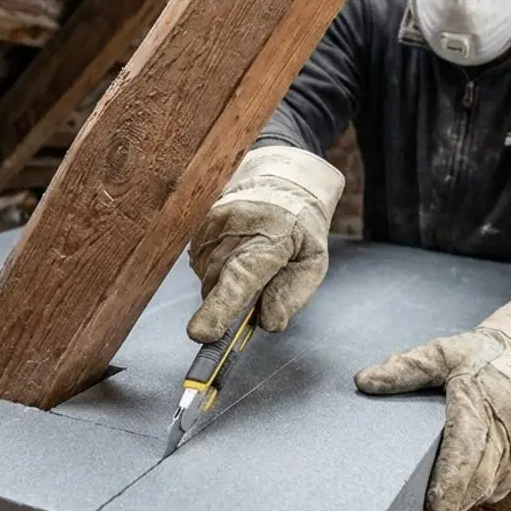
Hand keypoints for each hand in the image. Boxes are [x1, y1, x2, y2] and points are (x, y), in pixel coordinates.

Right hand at [187, 144, 344, 341]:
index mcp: (268, 237)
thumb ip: (292, 295)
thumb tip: (268, 324)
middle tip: (259, 283)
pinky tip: (237, 254)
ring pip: (209, 281)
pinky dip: (219, 272)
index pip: (239, 278)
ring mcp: (209, 228)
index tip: (202, 333)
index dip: (219, 309)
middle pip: (219, 287)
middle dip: (232, 303)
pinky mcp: (197, 230)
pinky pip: (202, 268)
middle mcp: (232, 230)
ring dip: (227, 286)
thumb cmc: (300, 221)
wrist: (279, 176)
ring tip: (252, 260)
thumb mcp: (313, 260)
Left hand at [355, 295, 510, 510]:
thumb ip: (405, 368)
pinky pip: (499, 487)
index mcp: (480, 400)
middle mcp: (506, 429)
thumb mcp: (443, 352)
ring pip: (488, 488)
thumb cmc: (484, 359)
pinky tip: (453, 508)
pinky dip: (476, 498)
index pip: (467, 444)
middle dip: (451, 506)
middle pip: (478, 477)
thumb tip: (363, 381)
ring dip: (461, 506)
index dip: (452, 477)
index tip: (434, 505)